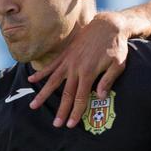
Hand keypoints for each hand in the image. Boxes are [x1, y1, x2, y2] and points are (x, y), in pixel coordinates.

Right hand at [27, 11, 130, 127]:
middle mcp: (75, 68)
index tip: (70, 124)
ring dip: (43, 94)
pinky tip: (31, 80)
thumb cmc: (116, 47)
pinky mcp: (66, 54)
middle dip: (61, 110)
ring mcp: (68, 61)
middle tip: (55, 125)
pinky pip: (51, 65)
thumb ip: (108, 80)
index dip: (75, 112)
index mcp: (88, 72)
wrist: (108, 25)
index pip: (80, 97)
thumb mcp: (118, 64)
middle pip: (66, 93)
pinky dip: (41, 73)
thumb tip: (100, 97)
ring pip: (53, 80)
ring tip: (33, 105)